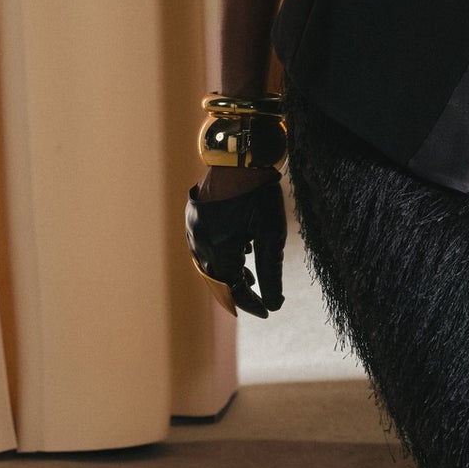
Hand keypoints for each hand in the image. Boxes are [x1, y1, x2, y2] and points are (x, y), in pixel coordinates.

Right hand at [184, 168, 285, 317]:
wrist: (239, 156)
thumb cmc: (258, 194)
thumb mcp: (271, 235)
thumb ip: (272, 273)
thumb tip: (275, 305)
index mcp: (217, 251)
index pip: (234, 289)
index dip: (251, 303)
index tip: (267, 311)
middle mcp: (199, 244)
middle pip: (217, 279)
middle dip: (237, 289)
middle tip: (256, 299)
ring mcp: (193, 230)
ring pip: (209, 263)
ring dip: (228, 271)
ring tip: (247, 274)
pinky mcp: (193, 217)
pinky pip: (204, 245)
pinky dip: (221, 254)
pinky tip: (238, 249)